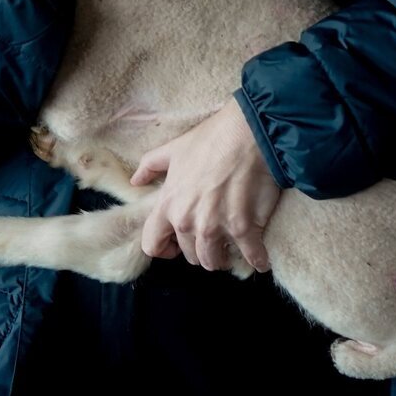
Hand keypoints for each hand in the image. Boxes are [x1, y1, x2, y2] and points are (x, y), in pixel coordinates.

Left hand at [134, 101, 280, 274]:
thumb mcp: (173, 149)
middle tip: (211, 236)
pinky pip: (251, 258)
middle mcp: (188, 222)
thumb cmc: (210, 139)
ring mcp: (215, 228)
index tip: (177, 243)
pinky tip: (260, 258)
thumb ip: (150, 166)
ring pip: (214, 262)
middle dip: (199, 249)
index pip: (152, 246)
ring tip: (231, 246)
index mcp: (169, 205)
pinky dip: (257, 260)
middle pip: (189, 257)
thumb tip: (135, 181)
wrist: (246, 133)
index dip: (164, 248)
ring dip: (223, 257)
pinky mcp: (244, 229)